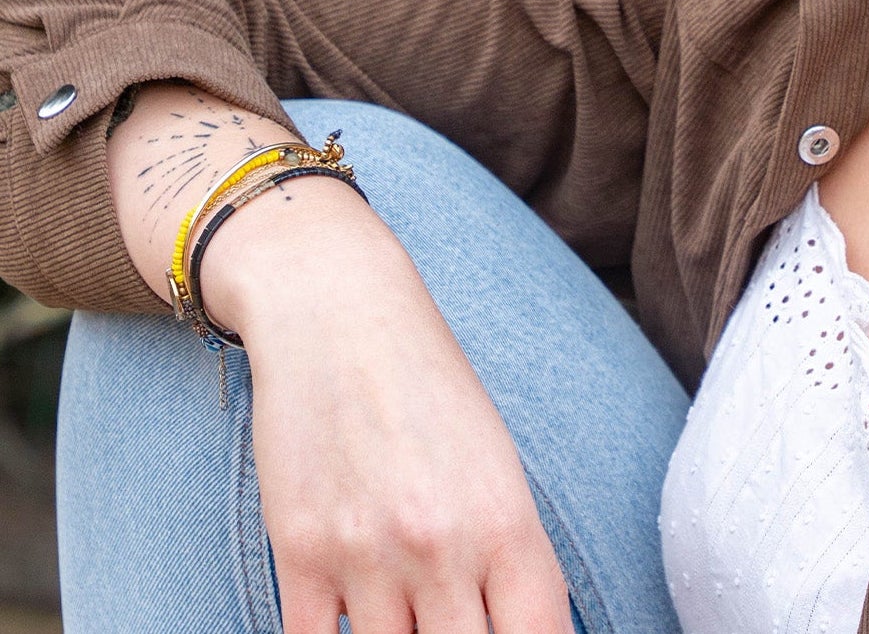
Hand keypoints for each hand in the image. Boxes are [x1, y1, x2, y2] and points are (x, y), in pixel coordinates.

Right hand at [105, 85, 570, 631]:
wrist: (338, 312)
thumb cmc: (428, 385)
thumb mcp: (493, 460)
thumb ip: (509, 553)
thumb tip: (525, 626)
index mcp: (505, 519)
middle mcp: (442, 547)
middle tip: (455, 618)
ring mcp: (366, 557)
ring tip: (407, 608)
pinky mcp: (298, 557)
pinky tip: (356, 613)